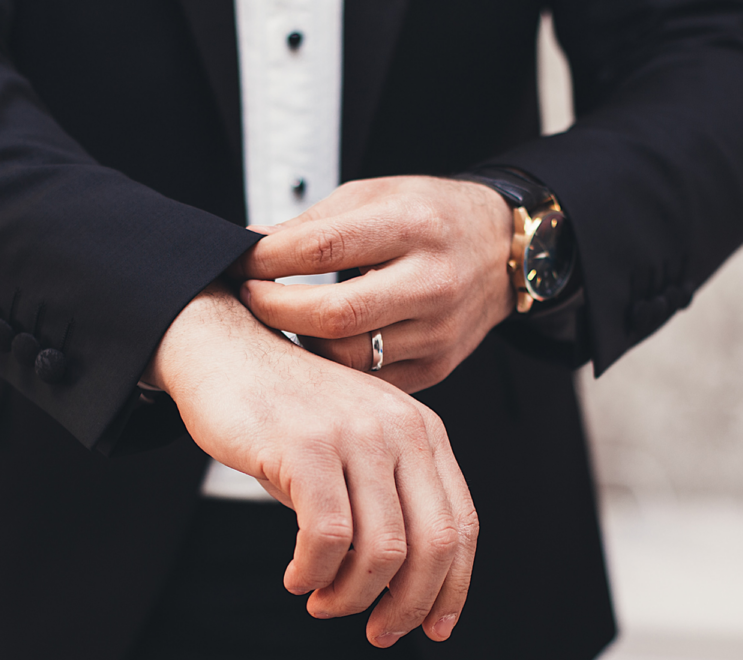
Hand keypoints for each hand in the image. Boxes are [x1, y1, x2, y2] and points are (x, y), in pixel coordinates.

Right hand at [145, 283, 478, 647]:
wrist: (223, 351)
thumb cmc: (286, 411)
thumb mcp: (356, 445)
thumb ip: (386, 499)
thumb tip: (400, 588)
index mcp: (422, 430)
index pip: (461, 524)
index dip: (452, 587)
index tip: (433, 627)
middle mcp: (399, 428)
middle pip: (432, 544)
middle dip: (408, 605)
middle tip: (378, 631)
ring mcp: (354, 434)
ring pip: (381, 550)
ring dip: (351, 596)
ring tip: (322, 600)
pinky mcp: (306, 446)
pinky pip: (327, 536)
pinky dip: (313, 572)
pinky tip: (297, 576)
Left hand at [231, 176, 513, 392]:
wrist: (502, 249)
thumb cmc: (429, 216)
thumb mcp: (374, 196)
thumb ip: (312, 224)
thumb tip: (248, 244)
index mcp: (413, 226)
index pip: (323, 248)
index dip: (268, 258)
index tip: (240, 260)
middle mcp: (432, 281)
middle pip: (333, 315)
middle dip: (274, 308)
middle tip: (248, 295)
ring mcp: (438, 330)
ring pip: (347, 357)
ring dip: (299, 342)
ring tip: (280, 319)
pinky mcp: (437, 365)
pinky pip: (368, 380)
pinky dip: (332, 366)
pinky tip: (314, 343)